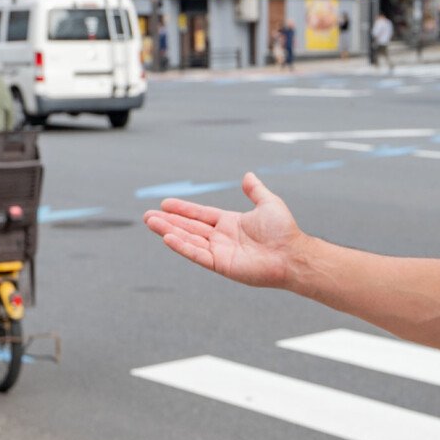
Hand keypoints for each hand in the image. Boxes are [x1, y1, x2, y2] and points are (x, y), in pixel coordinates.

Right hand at [142, 172, 307, 289]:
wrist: (292, 254)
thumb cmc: (284, 231)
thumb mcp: (268, 203)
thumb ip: (255, 191)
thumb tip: (248, 175)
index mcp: (230, 223)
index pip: (201, 215)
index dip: (183, 210)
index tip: (165, 204)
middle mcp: (222, 237)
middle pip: (189, 228)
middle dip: (168, 221)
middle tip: (147, 216)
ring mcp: (220, 252)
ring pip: (189, 240)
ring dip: (169, 232)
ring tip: (151, 223)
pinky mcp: (221, 265)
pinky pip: (198, 254)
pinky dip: (183, 247)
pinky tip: (168, 238)